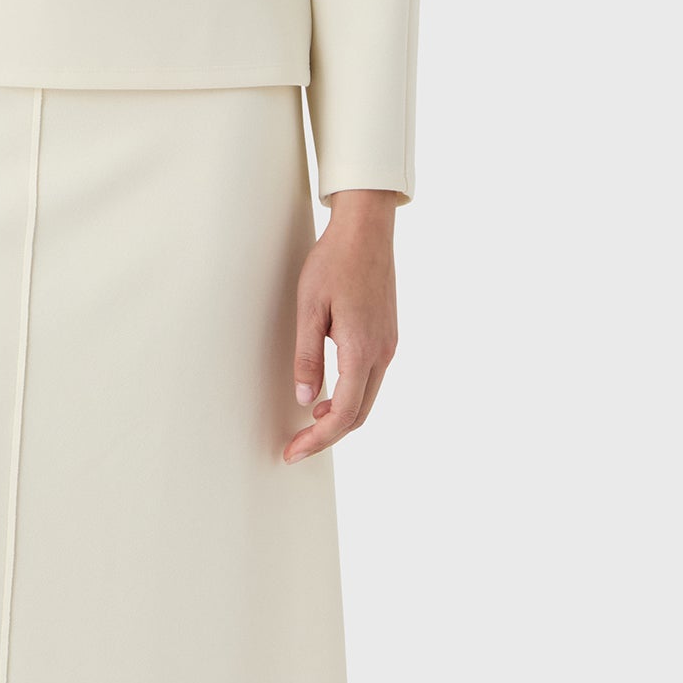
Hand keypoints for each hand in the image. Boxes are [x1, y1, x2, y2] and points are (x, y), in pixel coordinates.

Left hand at [283, 189, 401, 462]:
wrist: (366, 230)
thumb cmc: (334, 262)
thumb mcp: (308, 309)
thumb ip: (307, 357)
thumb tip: (307, 399)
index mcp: (362, 349)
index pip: (344, 414)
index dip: (318, 439)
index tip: (294, 452)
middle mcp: (382, 352)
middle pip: (359, 414)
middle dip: (328, 436)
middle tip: (297, 446)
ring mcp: (389, 345)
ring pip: (367, 399)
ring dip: (340, 418)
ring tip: (308, 424)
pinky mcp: (388, 336)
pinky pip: (371, 379)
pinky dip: (351, 397)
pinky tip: (329, 395)